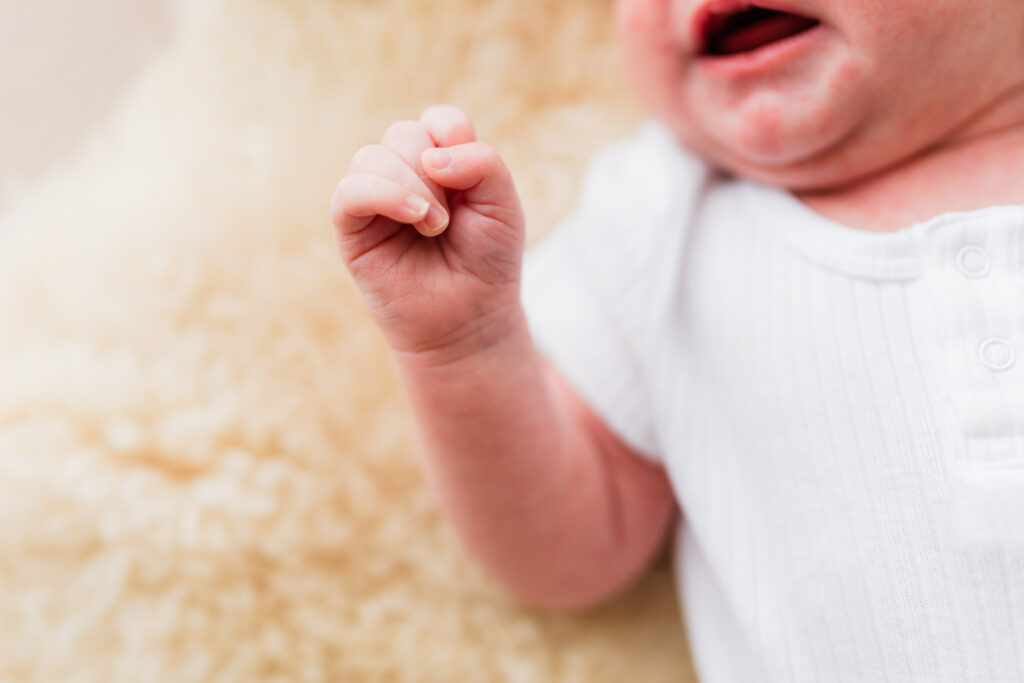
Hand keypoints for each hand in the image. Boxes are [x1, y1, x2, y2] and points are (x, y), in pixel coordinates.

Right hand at [330, 105, 526, 362]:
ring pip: (371, 156)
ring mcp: (373, 201)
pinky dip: (384, 194)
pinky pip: (350, 192)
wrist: (470, 320)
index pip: (437, 121)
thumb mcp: (504, 206)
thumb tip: (430, 156)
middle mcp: (403, 177)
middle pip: (403, 133)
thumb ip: (483, 164)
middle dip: (433, 167)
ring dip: (411, 184)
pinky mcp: (351, 229)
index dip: (451, 133)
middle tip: (451, 216)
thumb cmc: (487, 263)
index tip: (471, 177)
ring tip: (436, 226)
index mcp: (440, 165)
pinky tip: (415, 217)